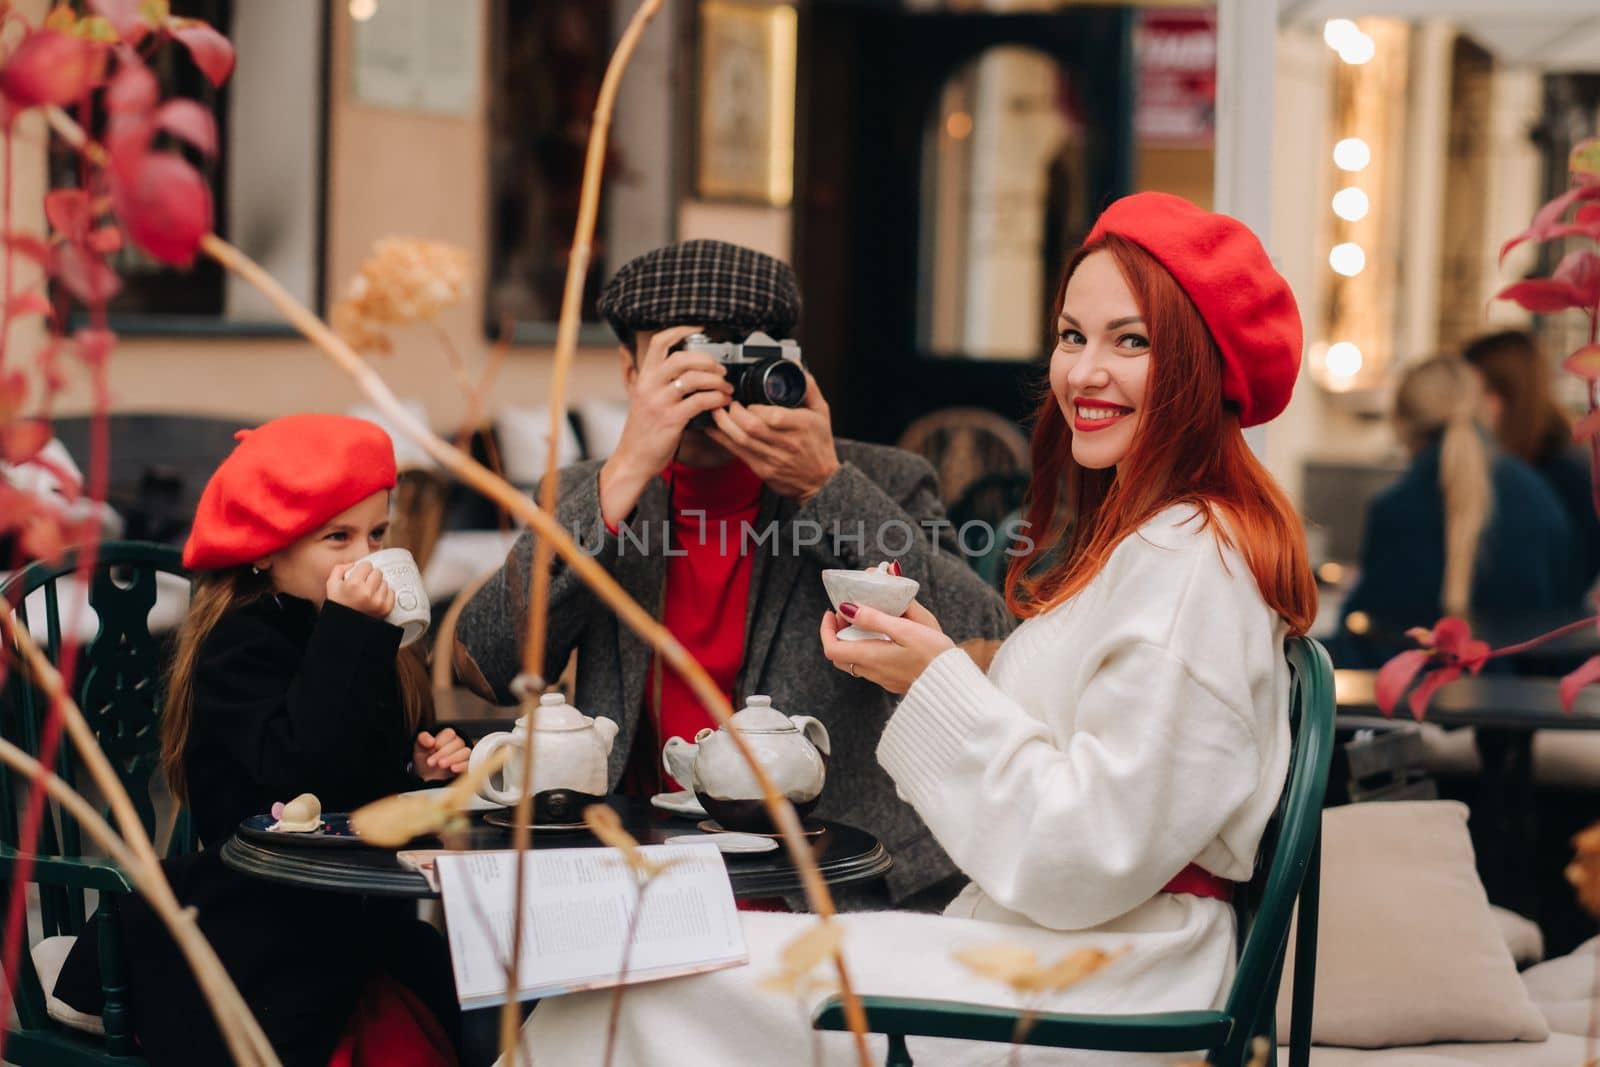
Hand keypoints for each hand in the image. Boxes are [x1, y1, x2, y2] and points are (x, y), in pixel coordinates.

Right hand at [326, 561, 394, 619]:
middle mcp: (368, 592)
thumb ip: (340, 568)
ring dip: (378, 585)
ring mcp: (378, 601)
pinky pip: (392, 593)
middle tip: (363, 584)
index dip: (362, 569)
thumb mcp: (332, 584)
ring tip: (368, 592)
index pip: (367, 564)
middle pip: (378, 572)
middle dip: (371, 575)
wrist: (345, 625)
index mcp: (354, 584)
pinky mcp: (386, 608)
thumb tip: (355, 563)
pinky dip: (385, 594)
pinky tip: (375, 598)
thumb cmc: (339, 604)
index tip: (358, 575)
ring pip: (385, 582)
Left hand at [413, 728, 469, 780]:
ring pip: (465, 752)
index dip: (440, 741)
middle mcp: (458, 744)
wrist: (426, 775)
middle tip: (431, 762)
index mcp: (448, 736)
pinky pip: (469, 764)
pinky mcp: (467, 766)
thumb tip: (431, 741)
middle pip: (457, 743)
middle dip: (443, 753)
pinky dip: (462, 766)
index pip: (449, 734)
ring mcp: (463, 755)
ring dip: (453, 758)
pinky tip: (453, 769)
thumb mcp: (420, 747)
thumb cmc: (425, 757)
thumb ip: (423, 739)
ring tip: (441, 765)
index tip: (431, 749)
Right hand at [600, 325, 734, 525]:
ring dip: (716, 381)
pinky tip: (722, 402)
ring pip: (694, 378)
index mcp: (644, 377)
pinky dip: (716, 399)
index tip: (700, 329)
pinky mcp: (671, 420)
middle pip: (682, 357)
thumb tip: (671, 364)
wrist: (633, 459)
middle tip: (721, 369)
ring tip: (726, 388)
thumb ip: (655, 380)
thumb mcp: (643, 399)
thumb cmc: (643, 431)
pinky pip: (700, 402)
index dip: (681, 330)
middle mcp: (650, 386)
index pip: (660, 343)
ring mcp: (660, 402)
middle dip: (708, 360)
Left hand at [705, 372, 839, 503]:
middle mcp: (787, 443)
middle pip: (752, 428)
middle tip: (727, 402)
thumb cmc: (820, 444)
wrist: (820, 480)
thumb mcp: (822, 412)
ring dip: (723, 424)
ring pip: (741, 440)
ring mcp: (773, 459)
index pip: (773, 416)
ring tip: (717, 412)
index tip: (748, 400)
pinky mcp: (762, 469)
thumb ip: (808, 386)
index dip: (755, 407)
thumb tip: (794, 365)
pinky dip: (722, 439)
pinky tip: (715, 429)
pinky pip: (737, 453)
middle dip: (733, 412)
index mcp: (802, 426)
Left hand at [818, 598, 953, 694]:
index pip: (831, 648)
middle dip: (838, 632)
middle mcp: (873, 671)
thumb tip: (848, 607)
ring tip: (866, 620)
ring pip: (855, 660)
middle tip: (848, 613)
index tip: (833, 611)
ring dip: (853, 640)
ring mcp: (883, 679)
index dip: (826, 629)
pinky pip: (870, 665)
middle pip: (840, 655)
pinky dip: (868, 648)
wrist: (956, 684)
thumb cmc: (935, 655)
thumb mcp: (906, 629)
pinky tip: (884, 636)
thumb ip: (874, 617)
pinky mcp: (894, 680)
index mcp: (871, 657)